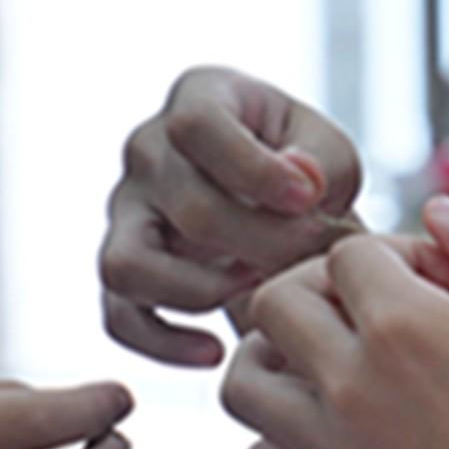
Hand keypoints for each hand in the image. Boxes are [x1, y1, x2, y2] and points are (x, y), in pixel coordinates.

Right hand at [101, 68, 367, 366]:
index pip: (197, 124)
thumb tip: (298, 182)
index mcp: (198, 97)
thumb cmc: (305, 173)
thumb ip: (321, 161)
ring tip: (255, 293)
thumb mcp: (330, 152)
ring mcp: (125, 210)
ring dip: (198, 291)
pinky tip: (215, 351)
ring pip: (127, 263)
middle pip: (185, 204)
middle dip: (258, 243)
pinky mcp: (123, 265)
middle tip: (305, 263)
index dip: (252, 167)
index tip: (308, 199)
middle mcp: (148, 148)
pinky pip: (118, 314)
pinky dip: (162, 342)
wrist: (283, 212)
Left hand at [219, 198, 448, 448]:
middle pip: (274, 303)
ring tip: (328, 362)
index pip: (349, 254)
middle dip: (323, 288)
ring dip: (274, 359)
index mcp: (405, 326)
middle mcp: (356, 387)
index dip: (401, 254)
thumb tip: (436, 213)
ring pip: (245, 387)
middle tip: (383, 311)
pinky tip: (319, 440)